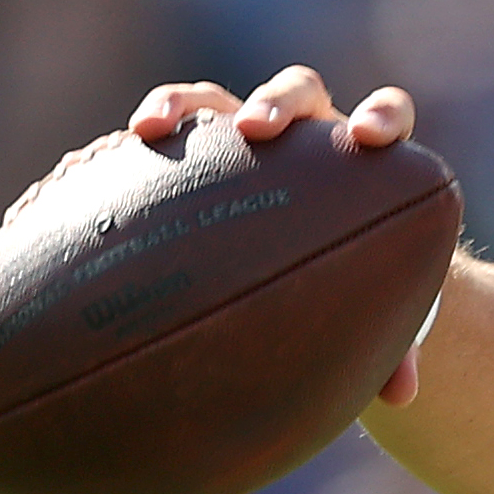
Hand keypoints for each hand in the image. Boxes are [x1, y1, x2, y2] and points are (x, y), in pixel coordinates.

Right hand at [126, 68, 429, 404]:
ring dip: (185, 104)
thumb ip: (393, 347)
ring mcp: (241, 137)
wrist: (307, 265)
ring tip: (149, 129)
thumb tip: (403, 400)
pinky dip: (130, 146)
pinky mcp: (190, 152)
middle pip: (297, 93)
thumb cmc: (351, 284)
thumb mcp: (371, 313)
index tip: (368, 137)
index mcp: (362, 162)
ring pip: (215, 100)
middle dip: (277, 103)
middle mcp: (303, 135)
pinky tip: (90, 168)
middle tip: (256, 130)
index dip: (381, 115)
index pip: (384, 116)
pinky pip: (156, 138)